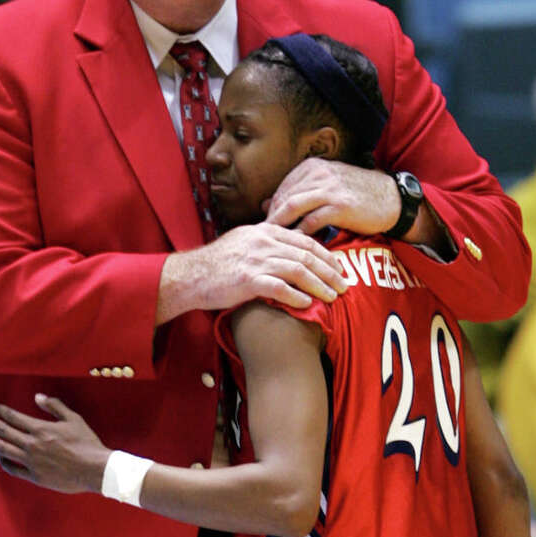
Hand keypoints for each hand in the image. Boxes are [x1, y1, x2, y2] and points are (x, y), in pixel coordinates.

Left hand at [0, 396, 109, 492]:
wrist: (94, 469)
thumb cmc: (86, 443)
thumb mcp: (73, 419)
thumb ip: (54, 406)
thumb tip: (38, 397)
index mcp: (41, 429)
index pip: (14, 418)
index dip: (3, 412)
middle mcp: (32, 445)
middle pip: (4, 432)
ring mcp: (31, 462)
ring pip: (4, 450)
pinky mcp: (34, 476)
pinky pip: (13, 469)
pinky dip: (4, 463)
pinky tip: (0, 458)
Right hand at [157, 224, 346, 324]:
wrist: (190, 275)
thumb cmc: (217, 263)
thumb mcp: (244, 242)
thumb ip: (267, 243)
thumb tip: (290, 248)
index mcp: (265, 231)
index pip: (305, 241)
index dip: (326, 255)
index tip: (339, 268)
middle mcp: (263, 243)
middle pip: (306, 256)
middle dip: (330, 272)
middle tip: (345, 285)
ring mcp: (256, 261)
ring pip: (298, 271)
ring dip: (319, 285)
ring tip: (333, 297)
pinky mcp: (248, 281)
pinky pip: (279, 288)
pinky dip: (296, 296)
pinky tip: (308, 305)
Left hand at [264, 160, 402, 236]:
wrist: (391, 199)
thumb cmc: (357, 194)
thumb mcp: (326, 186)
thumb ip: (297, 192)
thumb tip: (264, 204)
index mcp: (313, 167)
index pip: (282, 188)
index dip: (271, 209)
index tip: (266, 226)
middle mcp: (319, 174)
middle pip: (283, 197)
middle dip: (272, 219)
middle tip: (264, 238)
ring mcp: (329, 189)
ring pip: (293, 207)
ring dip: (281, 226)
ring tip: (274, 243)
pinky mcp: (339, 207)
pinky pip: (310, 222)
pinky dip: (299, 234)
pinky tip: (294, 247)